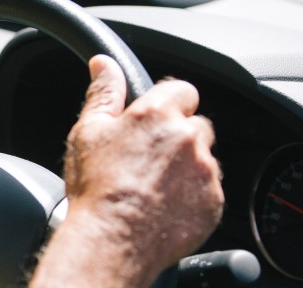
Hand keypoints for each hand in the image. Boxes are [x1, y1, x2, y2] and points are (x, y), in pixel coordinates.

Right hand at [63, 55, 223, 277]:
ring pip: (202, 159)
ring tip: (151, 186)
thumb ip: (103, 93)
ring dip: (185, 167)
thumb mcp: (88, 132)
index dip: (167, 104)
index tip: (153, 121)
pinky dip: (191, 196)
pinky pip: (208, 191)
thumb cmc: (96, 187)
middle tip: (146, 158)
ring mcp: (205, 171)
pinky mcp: (214, 202)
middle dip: (176, 137)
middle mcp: (187, 138)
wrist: (113, 239)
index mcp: (156, 114)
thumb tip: (104, 64)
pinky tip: (163, 205)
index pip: (182, 90)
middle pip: (195, 126)